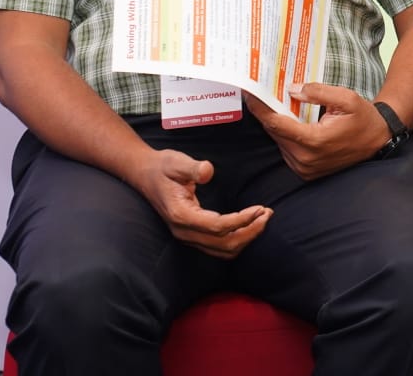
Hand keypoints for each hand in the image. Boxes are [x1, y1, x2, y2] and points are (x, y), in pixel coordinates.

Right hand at [130, 148, 270, 259]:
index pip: (217, 227)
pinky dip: (237, 240)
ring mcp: (187, 236)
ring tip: (263, 219)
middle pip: (224, 244)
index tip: (260, 208)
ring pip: (222, 250)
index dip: (242, 220)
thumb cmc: (162, 167)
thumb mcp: (175, 161)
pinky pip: (218, 247)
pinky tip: (249, 225)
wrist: (144, 175)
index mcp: (181, 215)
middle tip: (268, 213)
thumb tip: (207, 171)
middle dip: (250, 231)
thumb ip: (192, 167)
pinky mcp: (192, 235)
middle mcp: (184, 231)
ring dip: (246, 238)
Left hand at [245, 84, 390, 180]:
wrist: (378, 141)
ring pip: (280, 142)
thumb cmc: (363, 118)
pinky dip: (285, 135)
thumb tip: (292, 90)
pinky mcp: (306, 172)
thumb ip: (318, 92)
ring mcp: (305, 168)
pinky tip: (289, 121)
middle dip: (267, 113)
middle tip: (260, 94)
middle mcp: (306, 159)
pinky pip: (287, 150)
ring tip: (274, 104)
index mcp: (314, 141)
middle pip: (275, 133)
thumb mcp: (346, 98)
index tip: (250, 94)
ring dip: (276, 124)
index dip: (260, 109)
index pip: (277, 124)